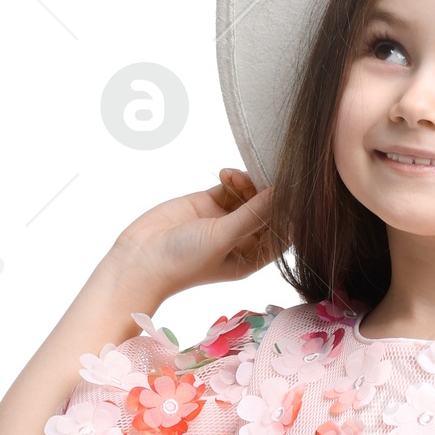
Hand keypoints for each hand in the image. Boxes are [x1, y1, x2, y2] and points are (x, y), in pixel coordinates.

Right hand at [108, 167, 276, 307]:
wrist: (140, 258)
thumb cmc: (183, 261)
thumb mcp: (222, 238)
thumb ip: (253, 214)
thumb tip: (283, 194)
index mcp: (252, 258)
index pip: (283, 233)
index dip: (291, 213)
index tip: (294, 191)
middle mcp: (243, 240)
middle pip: (268, 211)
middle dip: (269, 192)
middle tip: (268, 172)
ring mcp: (226, 221)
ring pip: (250, 195)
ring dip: (248, 182)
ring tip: (233, 178)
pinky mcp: (210, 204)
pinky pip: (231, 187)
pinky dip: (233, 178)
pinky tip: (224, 174)